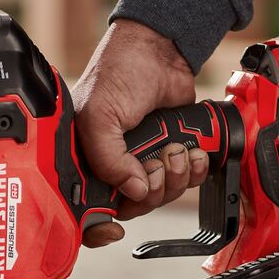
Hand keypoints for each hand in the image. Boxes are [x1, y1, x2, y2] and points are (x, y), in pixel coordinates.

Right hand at [72, 19, 205, 247]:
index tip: (114, 229)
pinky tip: (193, 152)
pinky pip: (185, 180)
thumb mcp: (99, 117)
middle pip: (133, 207)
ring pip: (162, 196)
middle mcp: (112, 165)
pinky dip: (194, 170)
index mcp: (85, 160)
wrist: (159, 49)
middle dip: (152, 190)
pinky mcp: (170, 153)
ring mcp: (143, 160)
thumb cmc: (118, 72)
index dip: (98, 228)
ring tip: (177, 148)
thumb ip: (109, 158)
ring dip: (176, 177)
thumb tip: (135, 190)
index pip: (87, 209)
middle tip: (156, 162)